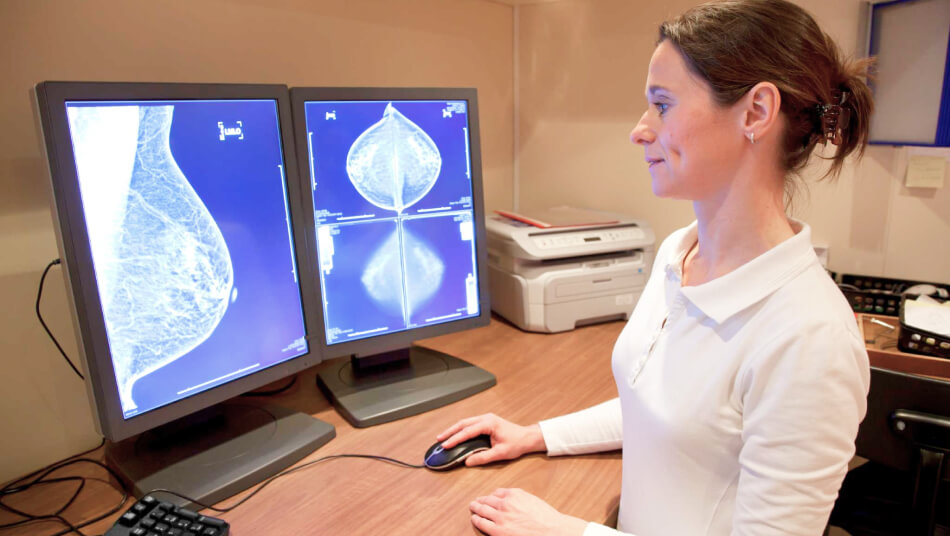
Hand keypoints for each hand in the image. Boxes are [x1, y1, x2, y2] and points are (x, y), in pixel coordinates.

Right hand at [436, 414, 545, 466]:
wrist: (527, 437)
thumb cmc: (517, 443)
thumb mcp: (500, 453)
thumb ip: (483, 458)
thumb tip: (468, 461)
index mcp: (489, 423)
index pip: (468, 431)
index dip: (455, 438)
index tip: (445, 445)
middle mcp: (486, 418)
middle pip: (463, 423)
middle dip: (450, 431)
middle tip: (439, 439)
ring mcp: (486, 418)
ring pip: (465, 422)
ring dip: (454, 429)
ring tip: (443, 437)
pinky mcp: (486, 422)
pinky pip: (470, 424)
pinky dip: (461, 429)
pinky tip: (455, 435)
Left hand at [469, 488, 587, 535]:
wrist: (552, 531)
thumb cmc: (546, 519)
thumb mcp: (532, 500)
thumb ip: (519, 498)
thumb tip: (510, 499)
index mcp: (514, 494)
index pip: (497, 492)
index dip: (491, 495)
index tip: (489, 497)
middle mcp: (505, 503)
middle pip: (487, 500)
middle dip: (480, 501)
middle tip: (475, 502)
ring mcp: (500, 517)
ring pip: (482, 510)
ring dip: (476, 509)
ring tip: (473, 509)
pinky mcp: (498, 530)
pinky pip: (482, 523)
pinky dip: (476, 520)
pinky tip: (474, 519)